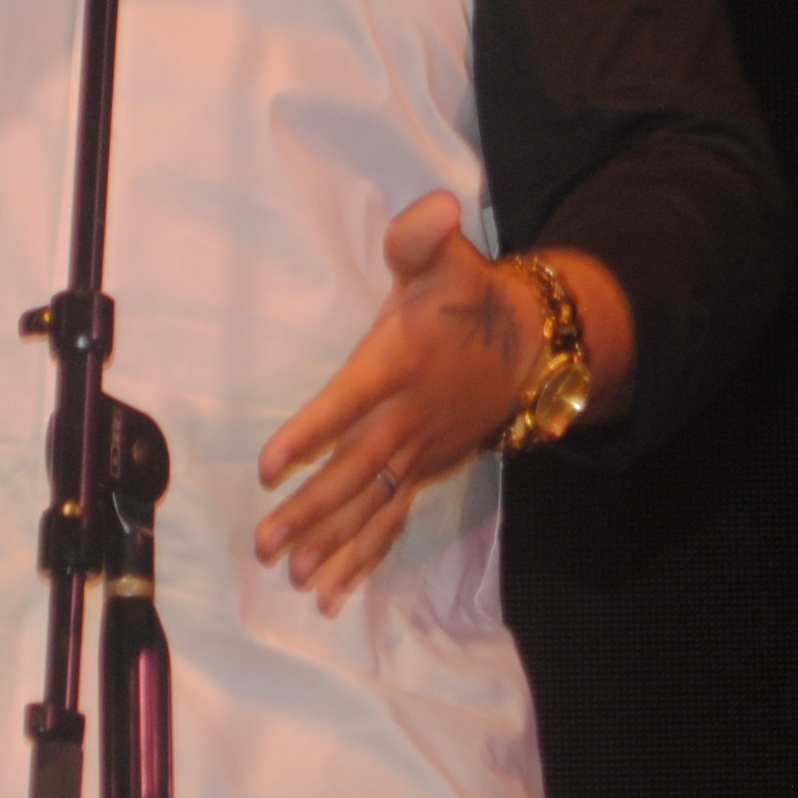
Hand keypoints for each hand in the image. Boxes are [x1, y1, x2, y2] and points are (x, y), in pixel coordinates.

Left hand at [255, 194, 548, 613]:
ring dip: (333, 543)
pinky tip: (333, 590)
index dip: (313, 432)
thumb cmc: (468, 298)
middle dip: (311, 508)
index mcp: (401, 363)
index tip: (271, 463)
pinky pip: (391, 520)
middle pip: (355, 469)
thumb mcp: (449, 258)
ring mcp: (417, 452)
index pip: (352, 401)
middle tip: (268, 541)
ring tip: (297, 576)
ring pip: (372, 504)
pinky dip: (364, 556)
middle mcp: (409, 417)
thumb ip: (423, 236)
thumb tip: (435, 207)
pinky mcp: (422, 472)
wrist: (529, 347)